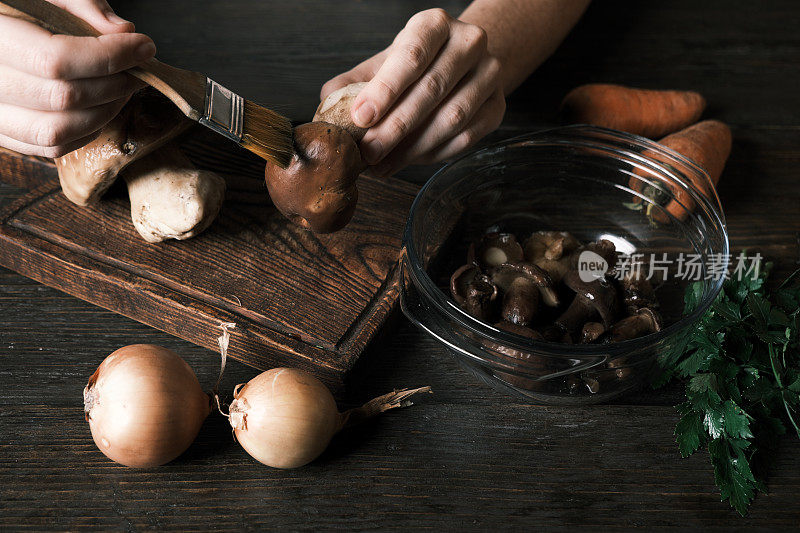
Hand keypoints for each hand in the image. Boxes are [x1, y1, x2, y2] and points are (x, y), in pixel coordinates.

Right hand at [0, 0, 154, 157]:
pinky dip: (87, 130)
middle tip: (138, 68)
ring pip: (58, 131)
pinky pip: (51, 146)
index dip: (108, 57)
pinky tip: (101, 105)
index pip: (56, 60)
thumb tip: (123, 32)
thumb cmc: (18, 8)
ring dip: (105, 111)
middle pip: (64, 98)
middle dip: (114, 84)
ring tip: (122, 86)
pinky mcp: (5, 132)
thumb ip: (81, 5)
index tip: (142, 47)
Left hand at [320, 8, 504, 176]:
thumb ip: (351, 85)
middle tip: (370, 152)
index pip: (412, 56)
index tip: (361, 117)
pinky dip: (434, 155)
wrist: (461, 63)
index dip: (385, 90)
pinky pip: (466, 137)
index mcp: (434, 25)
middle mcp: (469, 43)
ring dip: (414, 148)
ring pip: (452, 118)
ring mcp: (489, 74)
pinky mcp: (497, 106)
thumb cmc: (414, 65)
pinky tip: (409, 161)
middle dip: (395, 127)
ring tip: (385, 164)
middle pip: (431, 90)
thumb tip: (326, 112)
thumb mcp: (381, 65)